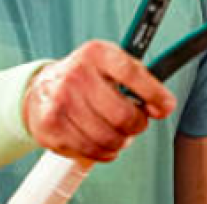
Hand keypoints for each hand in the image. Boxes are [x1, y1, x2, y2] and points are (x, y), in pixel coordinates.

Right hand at [23, 41, 176, 161]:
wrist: (41, 87)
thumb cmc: (85, 76)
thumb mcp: (110, 63)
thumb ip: (141, 79)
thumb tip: (164, 106)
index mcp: (96, 53)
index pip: (133, 74)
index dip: (155, 94)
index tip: (165, 107)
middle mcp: (76, 75)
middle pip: (123, 115)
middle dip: (137, 125)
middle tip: (136, 123)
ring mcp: (61, 102)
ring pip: (108, 139)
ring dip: (121, 141)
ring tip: (119, 133)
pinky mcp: (52, 127)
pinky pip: (91, 152)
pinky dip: (104, 152)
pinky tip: (102, 141)